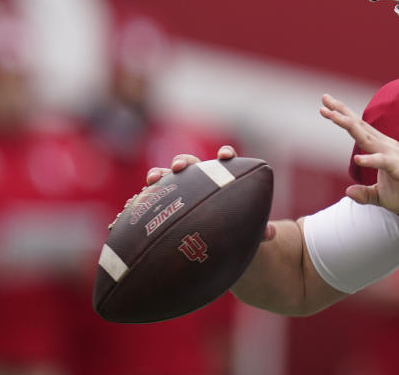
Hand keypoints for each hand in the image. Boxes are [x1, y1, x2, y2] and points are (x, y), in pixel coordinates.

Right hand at [143, 145, 276, 240]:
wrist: (210, 242)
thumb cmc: (231, 229)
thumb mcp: (245, 231)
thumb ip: (258, 231)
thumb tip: (270, 234)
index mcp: (220, 181)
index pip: (224, 162)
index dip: (225, 155)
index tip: (225, 156)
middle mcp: (196, 181)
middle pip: (189, 163)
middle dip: (183, 161)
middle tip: (179, 167)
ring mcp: (176, 191)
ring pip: (165, 177)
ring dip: (158, 174)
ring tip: (153, 180)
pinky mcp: (160, 205)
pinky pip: (148, 201)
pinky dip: (139, 202)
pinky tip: (128, 211)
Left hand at [320, 94, 398, 216]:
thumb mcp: (382, 197)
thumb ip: (365, 194)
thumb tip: (348, 192)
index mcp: (381, 149)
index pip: (359, 129)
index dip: (342, 117)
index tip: (325, 107)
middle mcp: (386, 146)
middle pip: (359, 126)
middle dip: (341, 112)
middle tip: (324, 99)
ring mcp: (393, 155)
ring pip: (367, 138)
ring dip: (350, 126)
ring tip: (333, 116)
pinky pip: (383, 161)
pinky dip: (370, 159)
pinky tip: (357, 158)